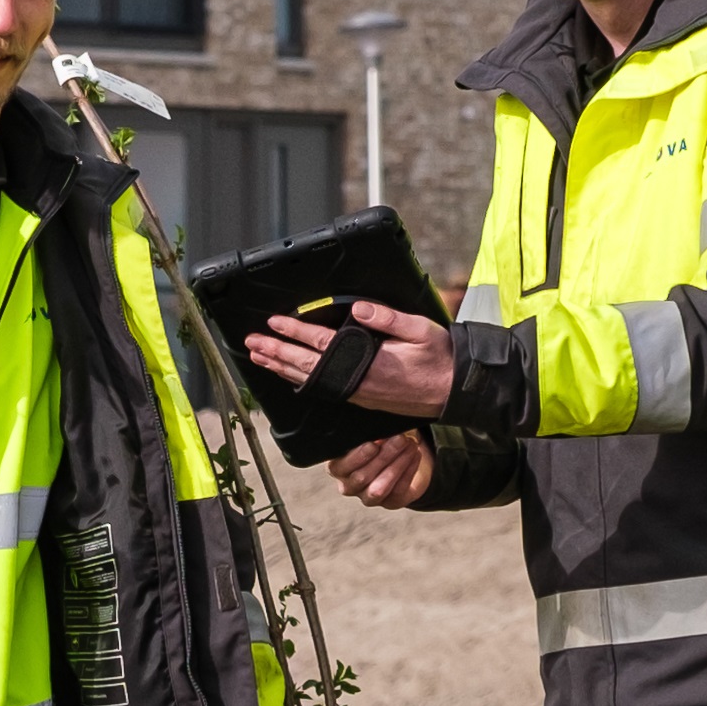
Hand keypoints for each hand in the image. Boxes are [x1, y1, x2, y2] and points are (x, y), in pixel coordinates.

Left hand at [242, 301, 457, 419]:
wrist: (454, 390)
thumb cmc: (439, 357)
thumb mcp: (419, 330)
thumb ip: (386, 318)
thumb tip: (357, 307)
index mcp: (368, 363)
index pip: (322, 345)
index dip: (295, 333)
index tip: (275, 322)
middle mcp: (357, 383)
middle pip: (306, 367)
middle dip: (277, 353)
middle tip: (252, 343)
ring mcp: (357, 393)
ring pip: (311, 381)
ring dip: (283, 368)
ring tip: (260, 357)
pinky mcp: (361, 398)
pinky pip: (322, 388)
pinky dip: (300, 380)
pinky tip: (289, 375)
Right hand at [326, 430, 435, 507]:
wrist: (399, 455)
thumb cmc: (378, 439)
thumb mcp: (370, 432)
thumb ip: (368, 430)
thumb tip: (377, 424)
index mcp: (338, 467)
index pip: (340, 467)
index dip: (357, 457)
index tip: (373, 443)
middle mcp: (349, 486)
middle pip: (362, 477)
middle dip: (383, 456)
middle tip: (400, 438)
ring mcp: (368, 497)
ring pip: (379, 489)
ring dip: (397, 465)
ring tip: (410, 445)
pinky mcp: (389, 503)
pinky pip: (398, 492)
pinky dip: (408, 471)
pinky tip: (415, 454)